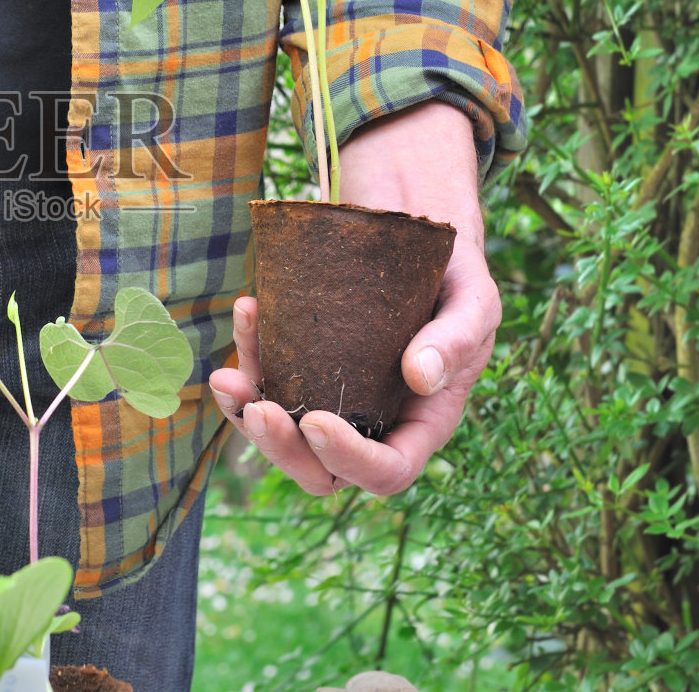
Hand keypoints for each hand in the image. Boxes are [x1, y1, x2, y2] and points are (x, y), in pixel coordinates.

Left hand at [210, 99, 499, 494]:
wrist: (417, 230)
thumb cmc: (454, 273)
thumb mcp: (473, 301)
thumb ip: (456, 340)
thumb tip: (420, 378)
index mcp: (421, 420)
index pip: (387, 469)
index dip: (350, 460)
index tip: (316, 421)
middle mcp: (373, 420)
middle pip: (323, 468)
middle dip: (283, 449)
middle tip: (258, 409)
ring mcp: (333, 395)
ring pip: (283, 432)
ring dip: (246, 412)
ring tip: (225, 378)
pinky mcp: (302, 363)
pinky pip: (265, 377)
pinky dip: (247, 353)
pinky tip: (246, 310)